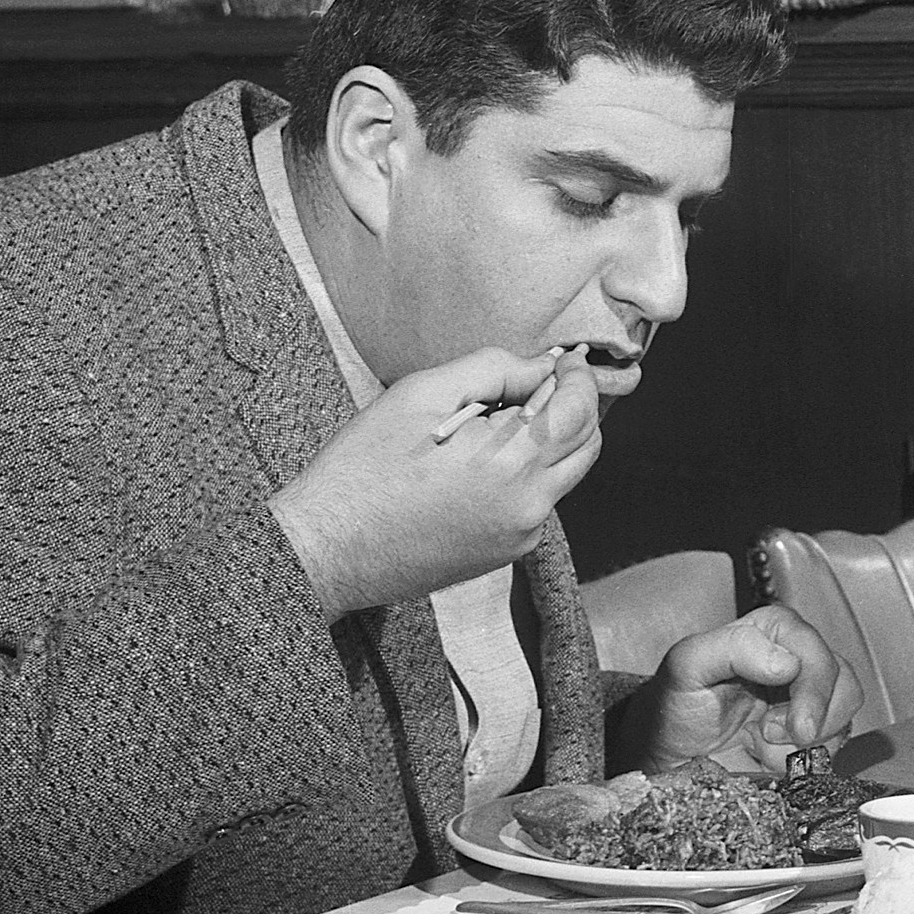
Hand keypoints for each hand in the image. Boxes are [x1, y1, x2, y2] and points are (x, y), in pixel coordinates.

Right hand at [269, 346, 602, 616]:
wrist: (326, 550)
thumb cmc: (363, 467)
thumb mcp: (421, 394)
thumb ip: (493, 369)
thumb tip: (542, 366)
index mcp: (511, 462)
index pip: (581, 410)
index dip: (580, 377)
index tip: (566, 359)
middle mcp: (529, 505)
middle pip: (586, 444)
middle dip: (576, 407)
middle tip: (542, 382)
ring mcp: (520, 535)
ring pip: (565, 475)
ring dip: (551, 441)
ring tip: (501, 420)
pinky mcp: (506, 554)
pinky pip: (538, 504)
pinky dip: (527, 475)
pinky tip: (480, 463)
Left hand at [612, 606, 864, 771]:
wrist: (667, 760)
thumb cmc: (672, 709)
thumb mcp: (687, 667)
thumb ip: (733, 648)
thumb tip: (788, 662)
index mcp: (769, 633)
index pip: (814, 647)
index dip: (814, 686)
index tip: (797, 724)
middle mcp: (794, 661)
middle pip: (841, 680)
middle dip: (815, 716)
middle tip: (770, 734)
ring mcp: (804, 700)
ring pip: (845, 713)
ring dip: (809, 740)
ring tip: (763, 742)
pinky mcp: (809, 735)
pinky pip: (834, 746)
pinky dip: (806, 760)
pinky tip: (769, 758)